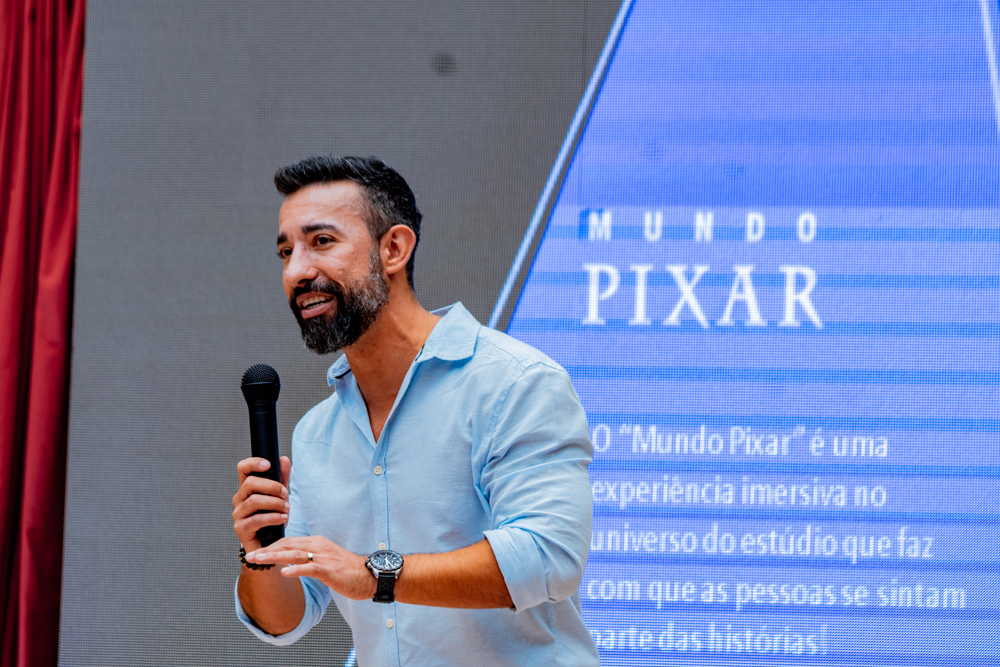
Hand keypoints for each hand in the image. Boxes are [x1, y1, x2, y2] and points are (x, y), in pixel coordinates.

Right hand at [232, 456, 291, 550]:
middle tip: (285, 494)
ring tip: (286, 509)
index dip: (253, 463)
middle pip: (250, 483)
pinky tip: (283, 518)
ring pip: (254, 501)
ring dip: (275, 503)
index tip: (268, 464)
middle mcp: (239, 499)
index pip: (243, 469)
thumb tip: (283, 459)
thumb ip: (282, 478)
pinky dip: (273, 517)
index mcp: (247, 488)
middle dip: (272, 486)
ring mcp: (238, 514)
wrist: (271, 544)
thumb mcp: (281, 496)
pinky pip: (256, 519)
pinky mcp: (241, 529)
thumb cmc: (274, 518)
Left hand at [244, 536, 377, 600]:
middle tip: (250, 555)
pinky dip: (295, 569)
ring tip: (259, 560)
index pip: (290, 541)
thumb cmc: (349, 569)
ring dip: (274, 557)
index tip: (257, 551)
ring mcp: (324, 557)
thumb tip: (292, 562)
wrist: (371, 575)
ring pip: (294, 554)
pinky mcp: (329, 570)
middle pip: (288, 544)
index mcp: (317, 543)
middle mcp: (319, 546)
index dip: (272, 546)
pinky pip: (309, 568)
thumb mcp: (327, 559)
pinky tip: (283, 572)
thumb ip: (310, 558)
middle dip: (267, 550)